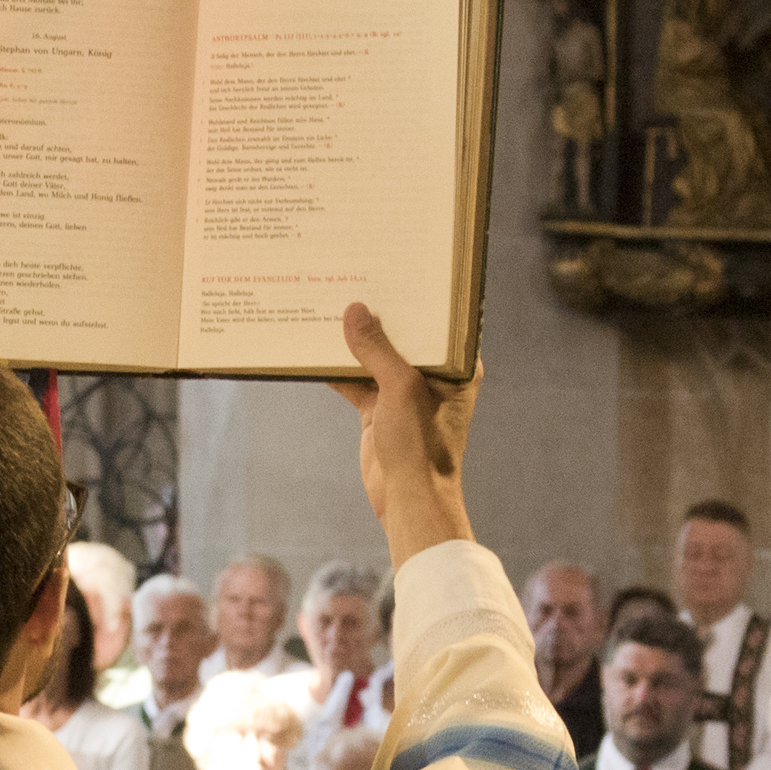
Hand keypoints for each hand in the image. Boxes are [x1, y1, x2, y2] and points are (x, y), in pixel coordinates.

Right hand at [323, 304, 477, 562]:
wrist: (409, 500)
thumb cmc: (421, 446)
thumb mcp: (400, 389)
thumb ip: (377, 350)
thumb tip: (355, 312)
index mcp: (455, 366)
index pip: (435, 321)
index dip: (414, 297)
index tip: (391, 269)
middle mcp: (433, 375)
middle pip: (401, 336)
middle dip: (377, 315)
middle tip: (352, 279)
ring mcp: (406, 393)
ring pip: (376, 358)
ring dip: (354, 342)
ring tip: (328, 308)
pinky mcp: (381, 410)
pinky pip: (358, 381)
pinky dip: (339, 370)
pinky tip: (315, 351)